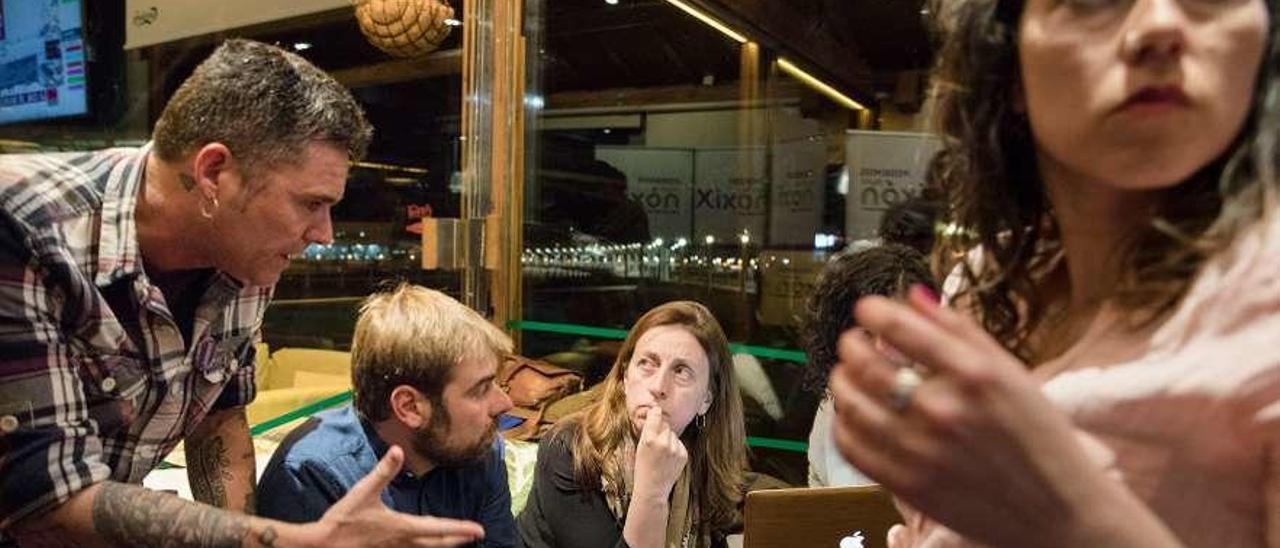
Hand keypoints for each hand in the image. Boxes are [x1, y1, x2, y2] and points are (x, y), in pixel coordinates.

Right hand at [308, 445, 485, 546]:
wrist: (322, 546)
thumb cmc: (343, 521)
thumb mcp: (363, 491)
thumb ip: (383, 471)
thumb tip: (397, 450)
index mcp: (402, 527)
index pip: (438, 528)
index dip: (460, 529)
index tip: (478, 530)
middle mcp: (403, 543)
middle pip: (437, 544)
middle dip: (457, 539)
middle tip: (474, 536)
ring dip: (442, 545)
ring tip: (455, 541)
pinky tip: (423, 544)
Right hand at [632, 407, 687, 500]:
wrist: (653, 489)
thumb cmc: (642, 468)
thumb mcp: (640, 447)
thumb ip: (648, 431)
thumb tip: (656, 413)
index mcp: (649, 439)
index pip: (656, 414)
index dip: (655, 413)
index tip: (655, 412)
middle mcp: (663, 442)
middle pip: (665, 425)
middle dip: (661, 429)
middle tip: (655, 442)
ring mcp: (675, 449)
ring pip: (673, 434)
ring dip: (668, 439)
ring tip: (661, 453)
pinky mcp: (683, 455)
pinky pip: (679, 443)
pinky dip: (675, 448)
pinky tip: (668, 458)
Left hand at [828, 286, 1126, 547]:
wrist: (1059, 511)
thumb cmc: (1039, 436)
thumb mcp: (1011, 372)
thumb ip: (960, 330)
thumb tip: (913, 295)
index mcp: (975, 374)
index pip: (900, 328)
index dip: (873, 311)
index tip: (866, 309)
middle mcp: (945, 410)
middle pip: (867, 364)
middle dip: (851, 344)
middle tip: (852, 341)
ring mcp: (923, 450)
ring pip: (852, 404)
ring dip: (841, 381)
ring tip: (847, 374)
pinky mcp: (909, 485)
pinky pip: (853, 447)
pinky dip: (843, 423)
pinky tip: (852, 414)